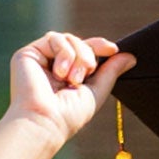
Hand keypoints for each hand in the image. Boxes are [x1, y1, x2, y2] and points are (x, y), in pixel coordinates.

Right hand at [4, 33, 129, 151]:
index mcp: (69, 74)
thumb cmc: (70, 114)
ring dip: (78, 56)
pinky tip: (60, 73)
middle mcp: (54, 65)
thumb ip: (111, 72)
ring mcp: (41, 58)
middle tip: (87, 74)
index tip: (113, 49)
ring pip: (68, 38)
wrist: (46, 120)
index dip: (100, 46)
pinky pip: (54, 38)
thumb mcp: (97, 91)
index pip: (86, 51)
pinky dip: (64, 53)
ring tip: (73, 79)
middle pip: (79, 42)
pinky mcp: (28, 53)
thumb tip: (130, 56)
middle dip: (89, 55)